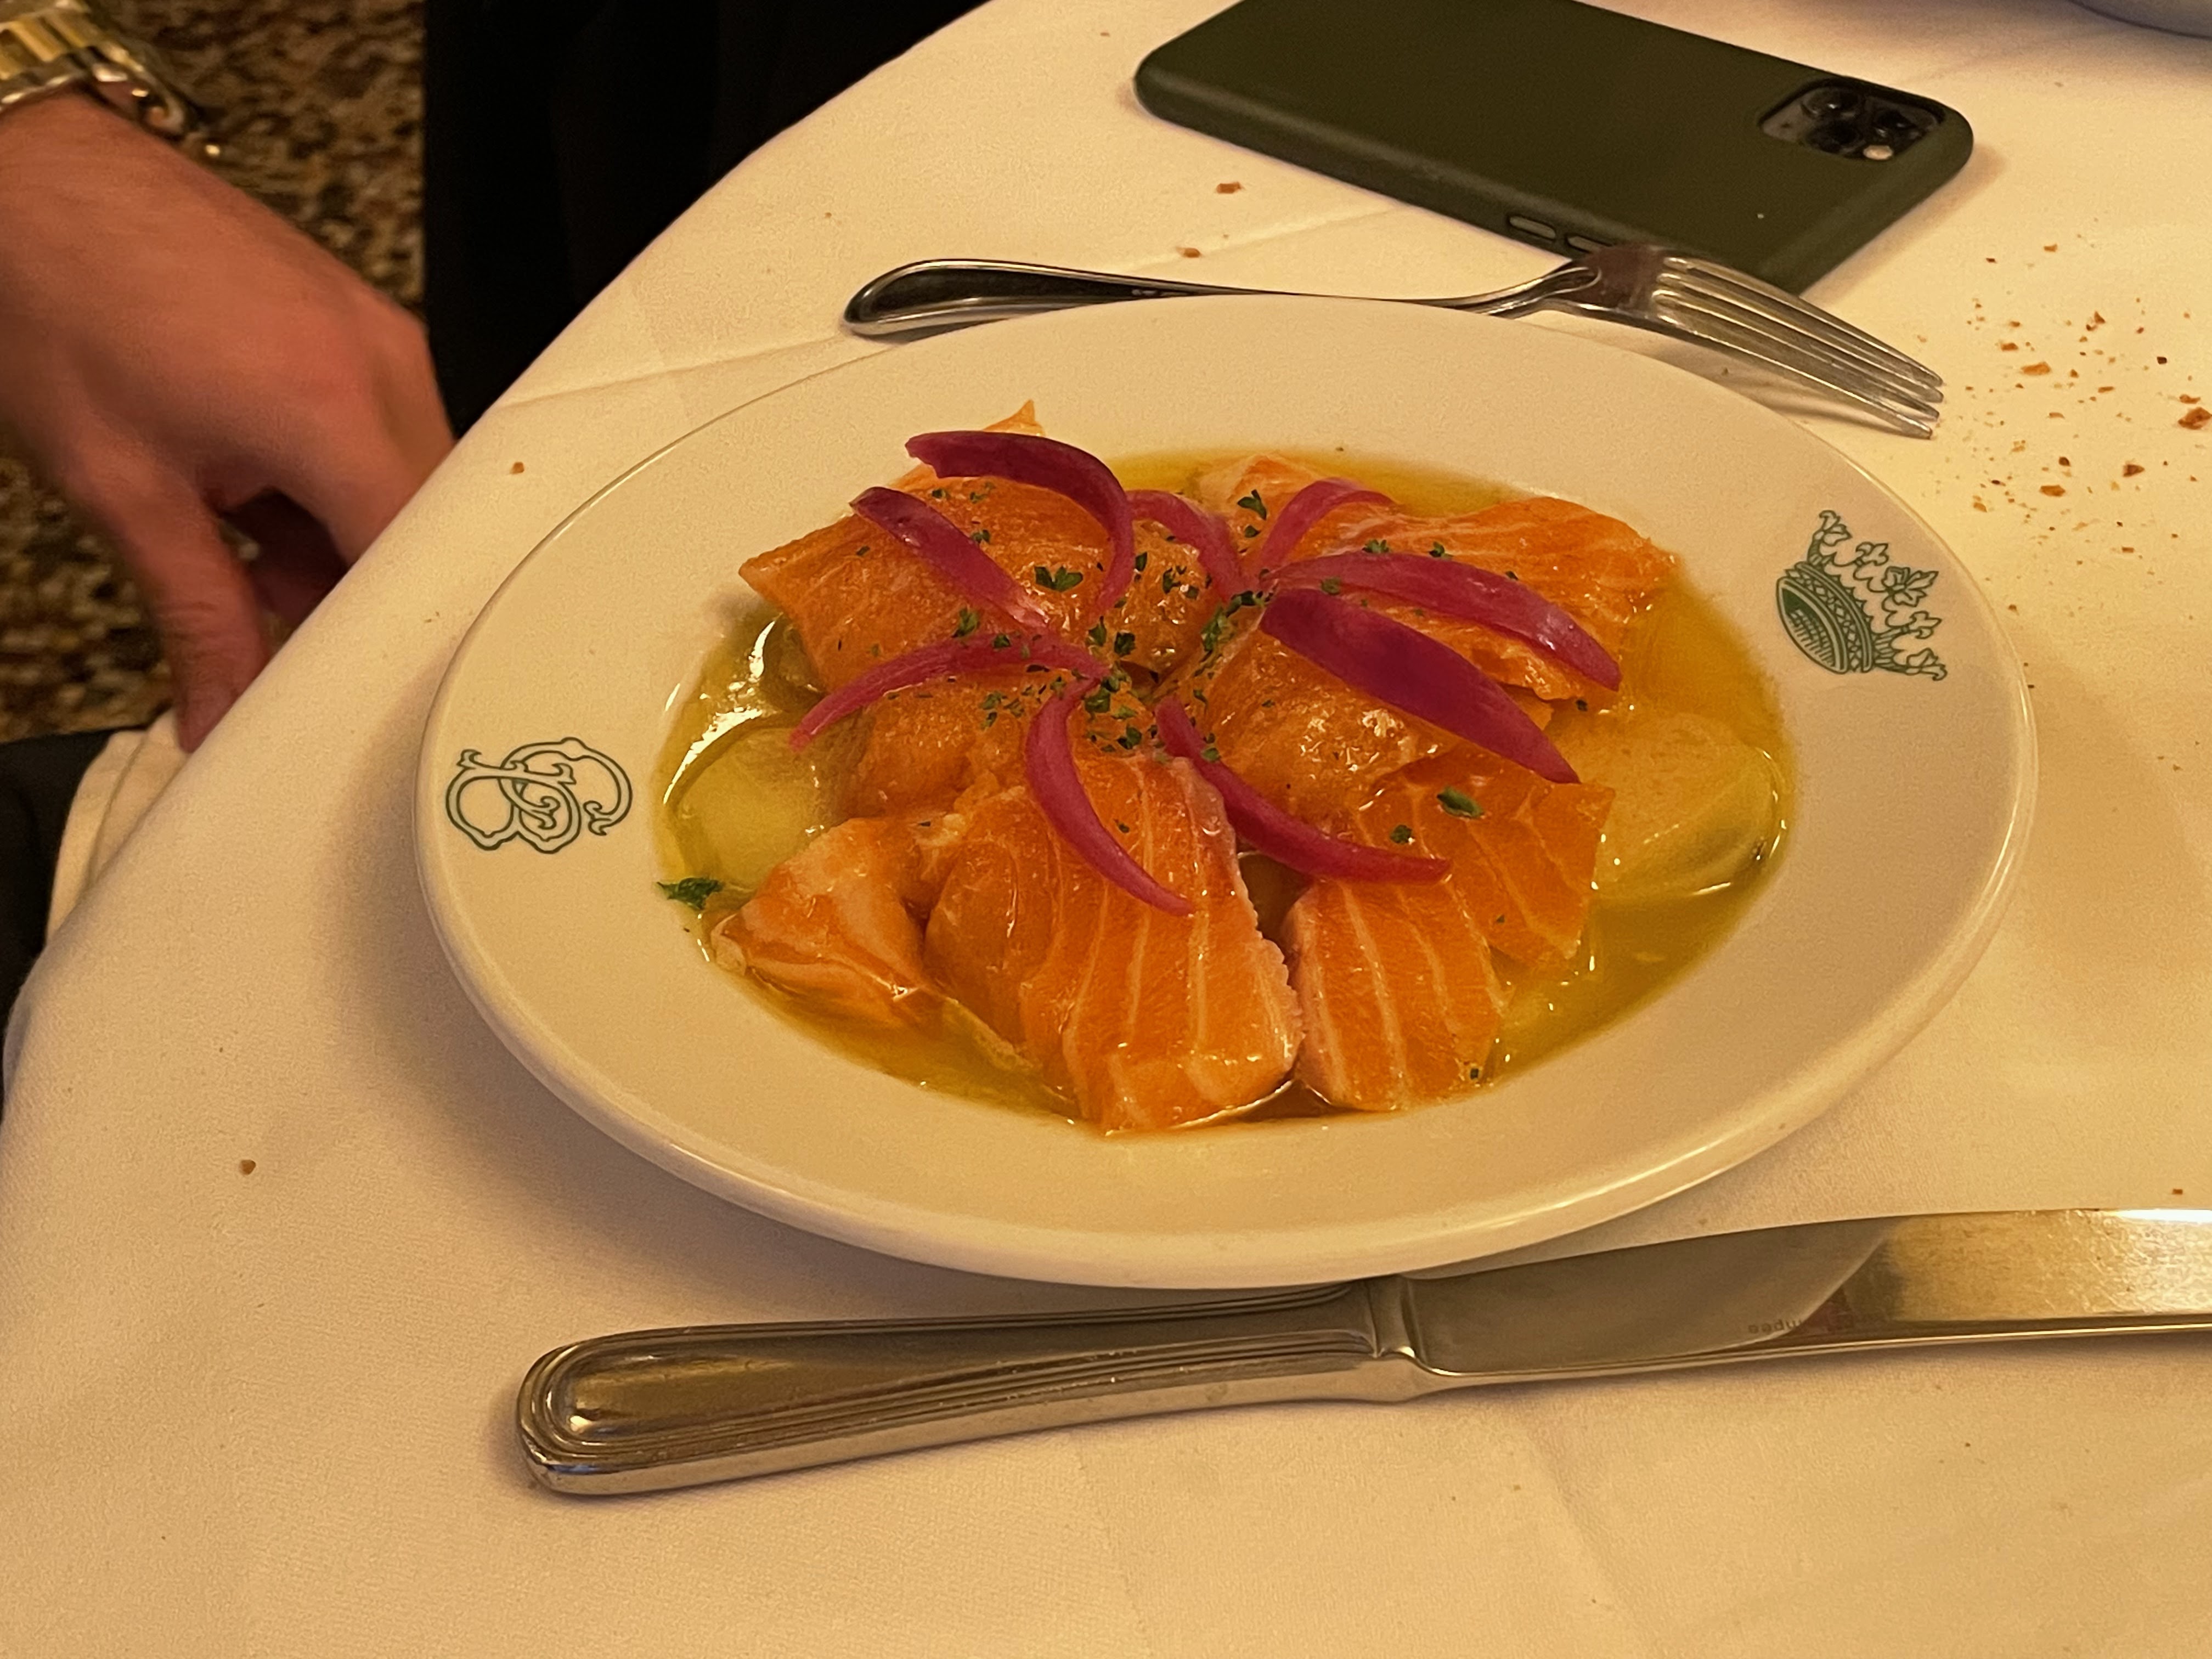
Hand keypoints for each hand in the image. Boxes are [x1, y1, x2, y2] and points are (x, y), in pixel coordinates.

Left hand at [0, 94, 451, 746]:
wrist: (23, 172)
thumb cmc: (55, 298)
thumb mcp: (121, 488)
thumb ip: (197, 615)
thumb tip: (223, 712)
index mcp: (331, 412)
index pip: (417, 568)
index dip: (388, 641)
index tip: (347, 687)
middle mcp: (384, 365)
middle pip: (427, 531)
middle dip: (360, 592)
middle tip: (273, 619)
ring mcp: (381, 334)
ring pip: (410, 488)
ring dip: (343, 537)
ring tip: (244, 540)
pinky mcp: (363, 321)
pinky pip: (388, 434)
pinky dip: (333, 481)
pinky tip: (257, 485)